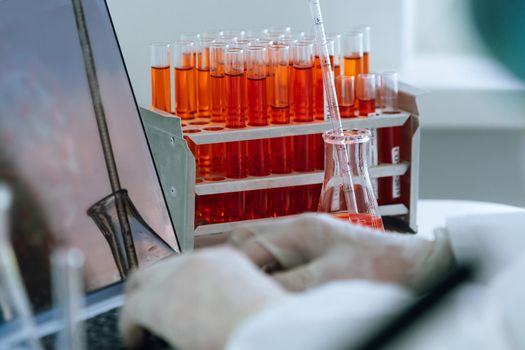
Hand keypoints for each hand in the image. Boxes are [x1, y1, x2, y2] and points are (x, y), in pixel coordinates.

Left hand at [119, 246, 288, 349]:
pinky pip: (131, 310)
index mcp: (226, 261)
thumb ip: (233, 300)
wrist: (268, 331)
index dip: (180, 282)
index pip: (192, 265)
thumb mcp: (250, 303)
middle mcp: (199, 261)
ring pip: (142, 281)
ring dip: (139, 301)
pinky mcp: (156, 301)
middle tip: (149, 308)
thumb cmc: (268, 325)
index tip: (180, 298)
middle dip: (153, 285)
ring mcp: (176, 276)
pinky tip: (134, 341)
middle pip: (162, 266)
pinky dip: (130, 327)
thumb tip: (219, 315)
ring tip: (138, 324)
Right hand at [230, 214, 453, 292]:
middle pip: (252, 247)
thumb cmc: (381, 267)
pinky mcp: (316, 259)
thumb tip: (256, 295)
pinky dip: (276, 281)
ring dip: (260, 277)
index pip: (249, 247)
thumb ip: (288, 284)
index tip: (228, 293)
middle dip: (243, 271)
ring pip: (266, 258)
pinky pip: (283, 267)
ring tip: (260, 299)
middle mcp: (299, 233)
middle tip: (241, 296)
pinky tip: (280, 296)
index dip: (235, 271)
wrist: (418, 267)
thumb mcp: (328, 280)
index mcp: (299, 230)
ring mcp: (307, 245)